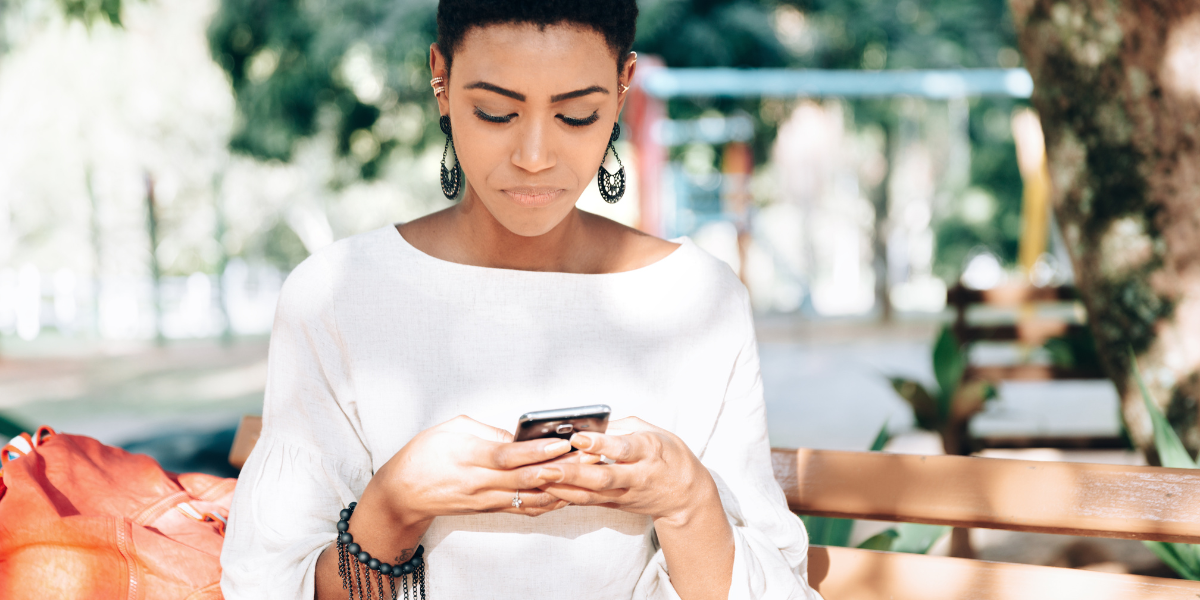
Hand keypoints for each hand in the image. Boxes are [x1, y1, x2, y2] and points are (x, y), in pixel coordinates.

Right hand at [364, 415, 574, 523]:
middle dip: (558, 469)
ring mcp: (486, 500)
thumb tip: (518, 436)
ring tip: (584, 474)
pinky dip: (547, 502)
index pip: (508, 455)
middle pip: (525, 479)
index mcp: (469, 456)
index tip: (561, 441)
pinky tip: (566, 492)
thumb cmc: (423, 455)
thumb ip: (487, 430)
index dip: (537, 450)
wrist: (402, 494)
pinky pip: (524, 508)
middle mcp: (479, 482)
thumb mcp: (451, 428)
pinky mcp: (490, 510)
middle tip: (585, 459)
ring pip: (529, 498)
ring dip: (559, 488)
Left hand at [536, 417, 721, 526]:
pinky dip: (569, 497)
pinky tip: (548, 490)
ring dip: (565, 488)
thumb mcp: (653, 431)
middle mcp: (637, 476)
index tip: (576, 437)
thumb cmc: (669, 455)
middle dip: (572, 473)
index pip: (622, 448)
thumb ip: (622, 426)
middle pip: (603, 477)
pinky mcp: (618, 505)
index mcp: (649, 451)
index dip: (599, 444)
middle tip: (546, 467)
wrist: (686, 496)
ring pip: (593, 494)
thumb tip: (591, 423)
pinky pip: (590, 502)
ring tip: (540, 479)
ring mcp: (627, 495)